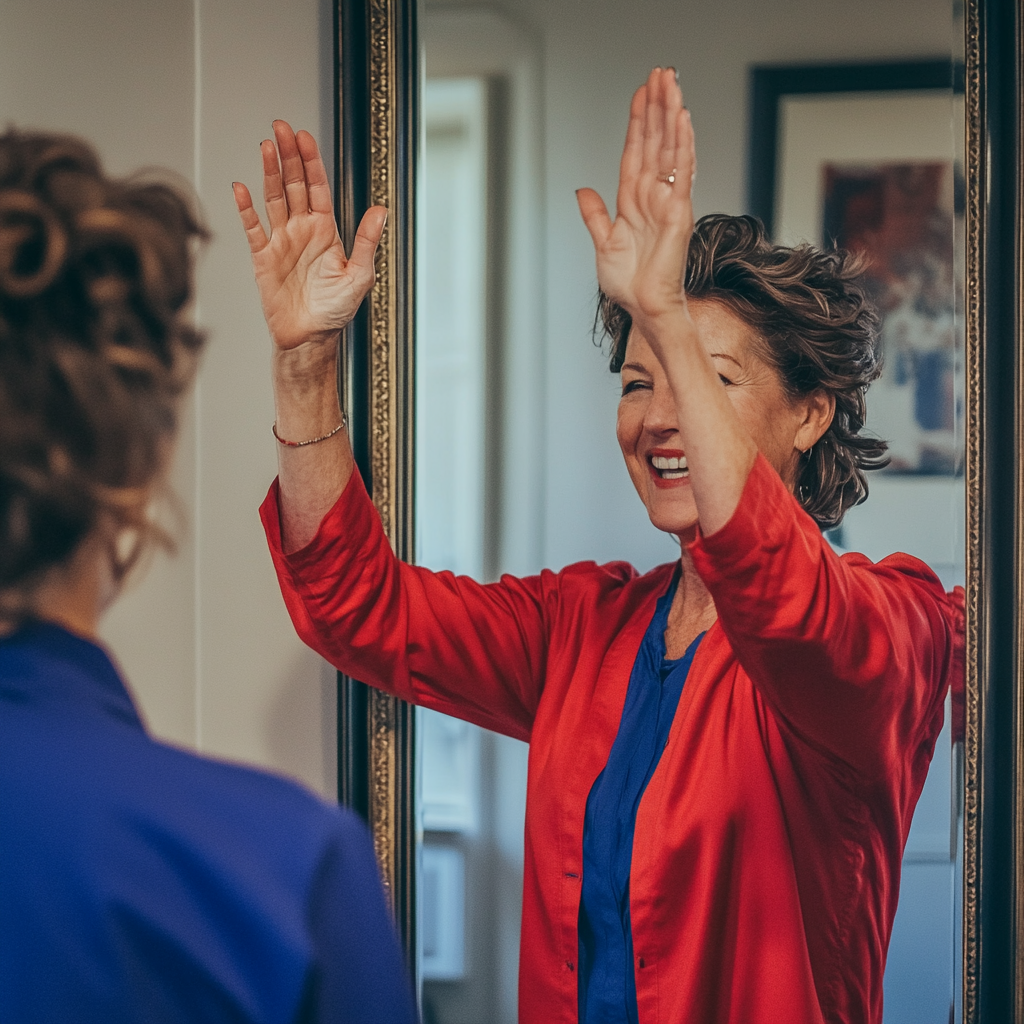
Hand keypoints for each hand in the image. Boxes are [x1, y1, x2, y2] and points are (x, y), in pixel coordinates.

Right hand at [233, 120, 386, 351]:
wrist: (309, 337)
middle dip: (288, 155)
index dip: (311, 161)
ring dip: (269, 172)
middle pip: (294, 184)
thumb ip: (366, 241)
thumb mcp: (359, 276)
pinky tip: (241, 188)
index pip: (317, 187)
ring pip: (273, 198)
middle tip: (281, 127)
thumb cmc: (335, 311)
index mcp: (326, 231)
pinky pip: (253, 228)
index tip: (305, 137)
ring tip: (265, 146)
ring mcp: (281, 241)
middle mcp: (302, 230)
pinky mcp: (262, 257)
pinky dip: (246, 208)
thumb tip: (381, 211)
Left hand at [577, 68, 695, 328]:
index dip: (638, 121)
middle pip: (655, 141)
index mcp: (633, 201)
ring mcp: (668, 200)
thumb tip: (582, 189)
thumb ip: (595, 214)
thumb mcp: (603, 243)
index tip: (641, 93)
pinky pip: (682, 171)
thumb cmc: (629, 283)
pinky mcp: (679, 211)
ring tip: (672, 83)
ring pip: (670, 148)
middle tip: (660, 73)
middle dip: (657, 106)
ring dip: (671, 114)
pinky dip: (682, 144)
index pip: (636, 151)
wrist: (644, 307)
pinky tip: (682, 119)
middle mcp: (653, 195)